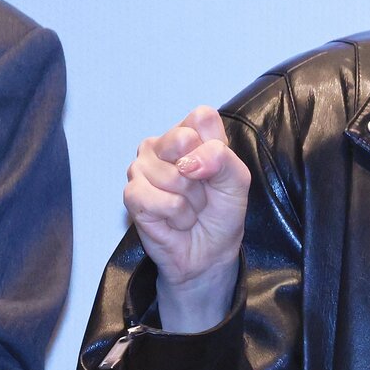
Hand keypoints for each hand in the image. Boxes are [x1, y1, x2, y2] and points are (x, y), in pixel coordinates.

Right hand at [124, 106, 250, 329]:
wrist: (209, 252)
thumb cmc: (222, 212)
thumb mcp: (238, 181)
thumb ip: (222, 159)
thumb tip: (189, 161)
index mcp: (190, 133)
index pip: (200, 117)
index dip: (214, 146)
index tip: (217, 169)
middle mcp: (161, 145)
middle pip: (181, 139)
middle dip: (202, 175)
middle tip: (202, 191)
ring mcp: (141, 168)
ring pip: (171, 174)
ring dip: (190, 201)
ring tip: (189, 208)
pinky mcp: (131, 194)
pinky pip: (155, 198)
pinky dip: (175, 215)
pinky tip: (175, 220)